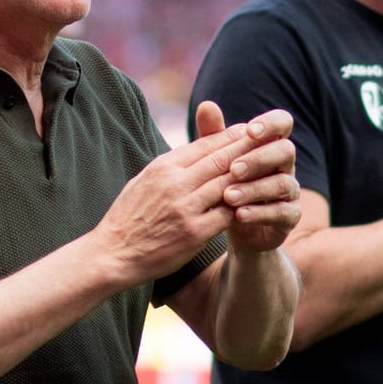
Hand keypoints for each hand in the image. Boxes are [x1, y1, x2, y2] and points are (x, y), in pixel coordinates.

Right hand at [93, 104, 291, 281]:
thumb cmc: (128, 216)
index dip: (230, 136)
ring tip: (270, 169)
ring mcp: (185, 208)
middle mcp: (175, 183)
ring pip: (228, 185)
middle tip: (269, 141)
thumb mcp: (144, 180)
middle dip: (247, 149)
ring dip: (251, 176)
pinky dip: (243, 207)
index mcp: (163, 167)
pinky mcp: (194, 233)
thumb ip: (170, 165)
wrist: (113, 253)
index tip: (249, 130)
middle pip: (221, 160)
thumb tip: (194, 148)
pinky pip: (227, 215)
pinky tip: (257, 202)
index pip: (204, 145)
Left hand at [199, 101, 300, 253]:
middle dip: (259, 158)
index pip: (282, 123)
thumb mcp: (217, 162)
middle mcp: (285, 165)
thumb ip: (214, 135)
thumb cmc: (226, 186)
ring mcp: (291, 192)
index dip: (270, 124)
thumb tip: (205, 105)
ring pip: (283, 183)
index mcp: (270, 145)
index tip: (249, 132)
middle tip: (233, 169)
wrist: (232, 229)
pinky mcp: (290, 217)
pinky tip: (238, 215)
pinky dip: (260, 213)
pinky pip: (283, 212)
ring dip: (255, 188)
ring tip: (228, 196)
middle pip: (286, 151)